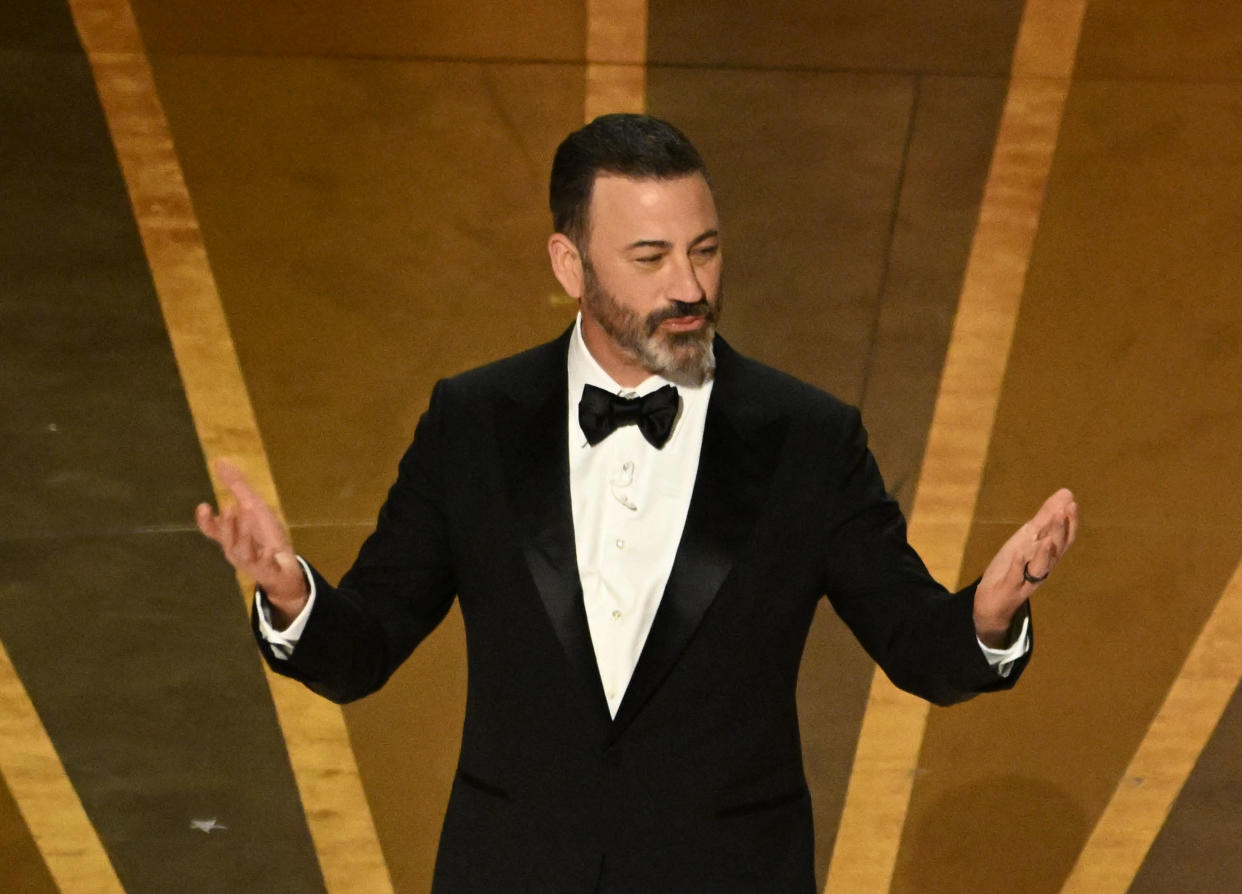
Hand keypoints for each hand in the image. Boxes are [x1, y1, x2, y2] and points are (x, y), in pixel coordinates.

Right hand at [194, 458, 307, 625]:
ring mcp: (252, 562)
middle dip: (227, 524)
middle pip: (227, 538)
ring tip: (246, 518)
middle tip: (228, 506)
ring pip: (242, 551)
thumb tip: (220, 460)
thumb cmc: (265, 536)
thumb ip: (237, 486)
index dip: (206, 520)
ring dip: (243, 536)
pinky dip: (266, 556)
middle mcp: (237, 549)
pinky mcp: (267, 570)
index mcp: (232, 535)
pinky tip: (270, 549)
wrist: (284, 568)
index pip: (213, 529)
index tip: (203, 506)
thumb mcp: (253, 507)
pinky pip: (264, 564)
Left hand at [974, 488, 1078, 647]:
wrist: (994, 601)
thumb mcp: (1028, 538)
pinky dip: (1018, 566)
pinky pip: (1015, 578)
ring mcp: (1026, 580)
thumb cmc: (1015, 566)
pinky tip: (1019, 554)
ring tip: (1048, 538)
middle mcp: (1042, 568)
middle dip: (1059, 531)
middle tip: (1063, 511)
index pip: (1065, 539)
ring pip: (1040, 567)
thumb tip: (1066, 493)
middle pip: (1055, 551)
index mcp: (1047, 555)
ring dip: (1045, 553)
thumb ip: (1046, 517)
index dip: (1070, 523)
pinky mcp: (1009, 589)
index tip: (1072, 504)